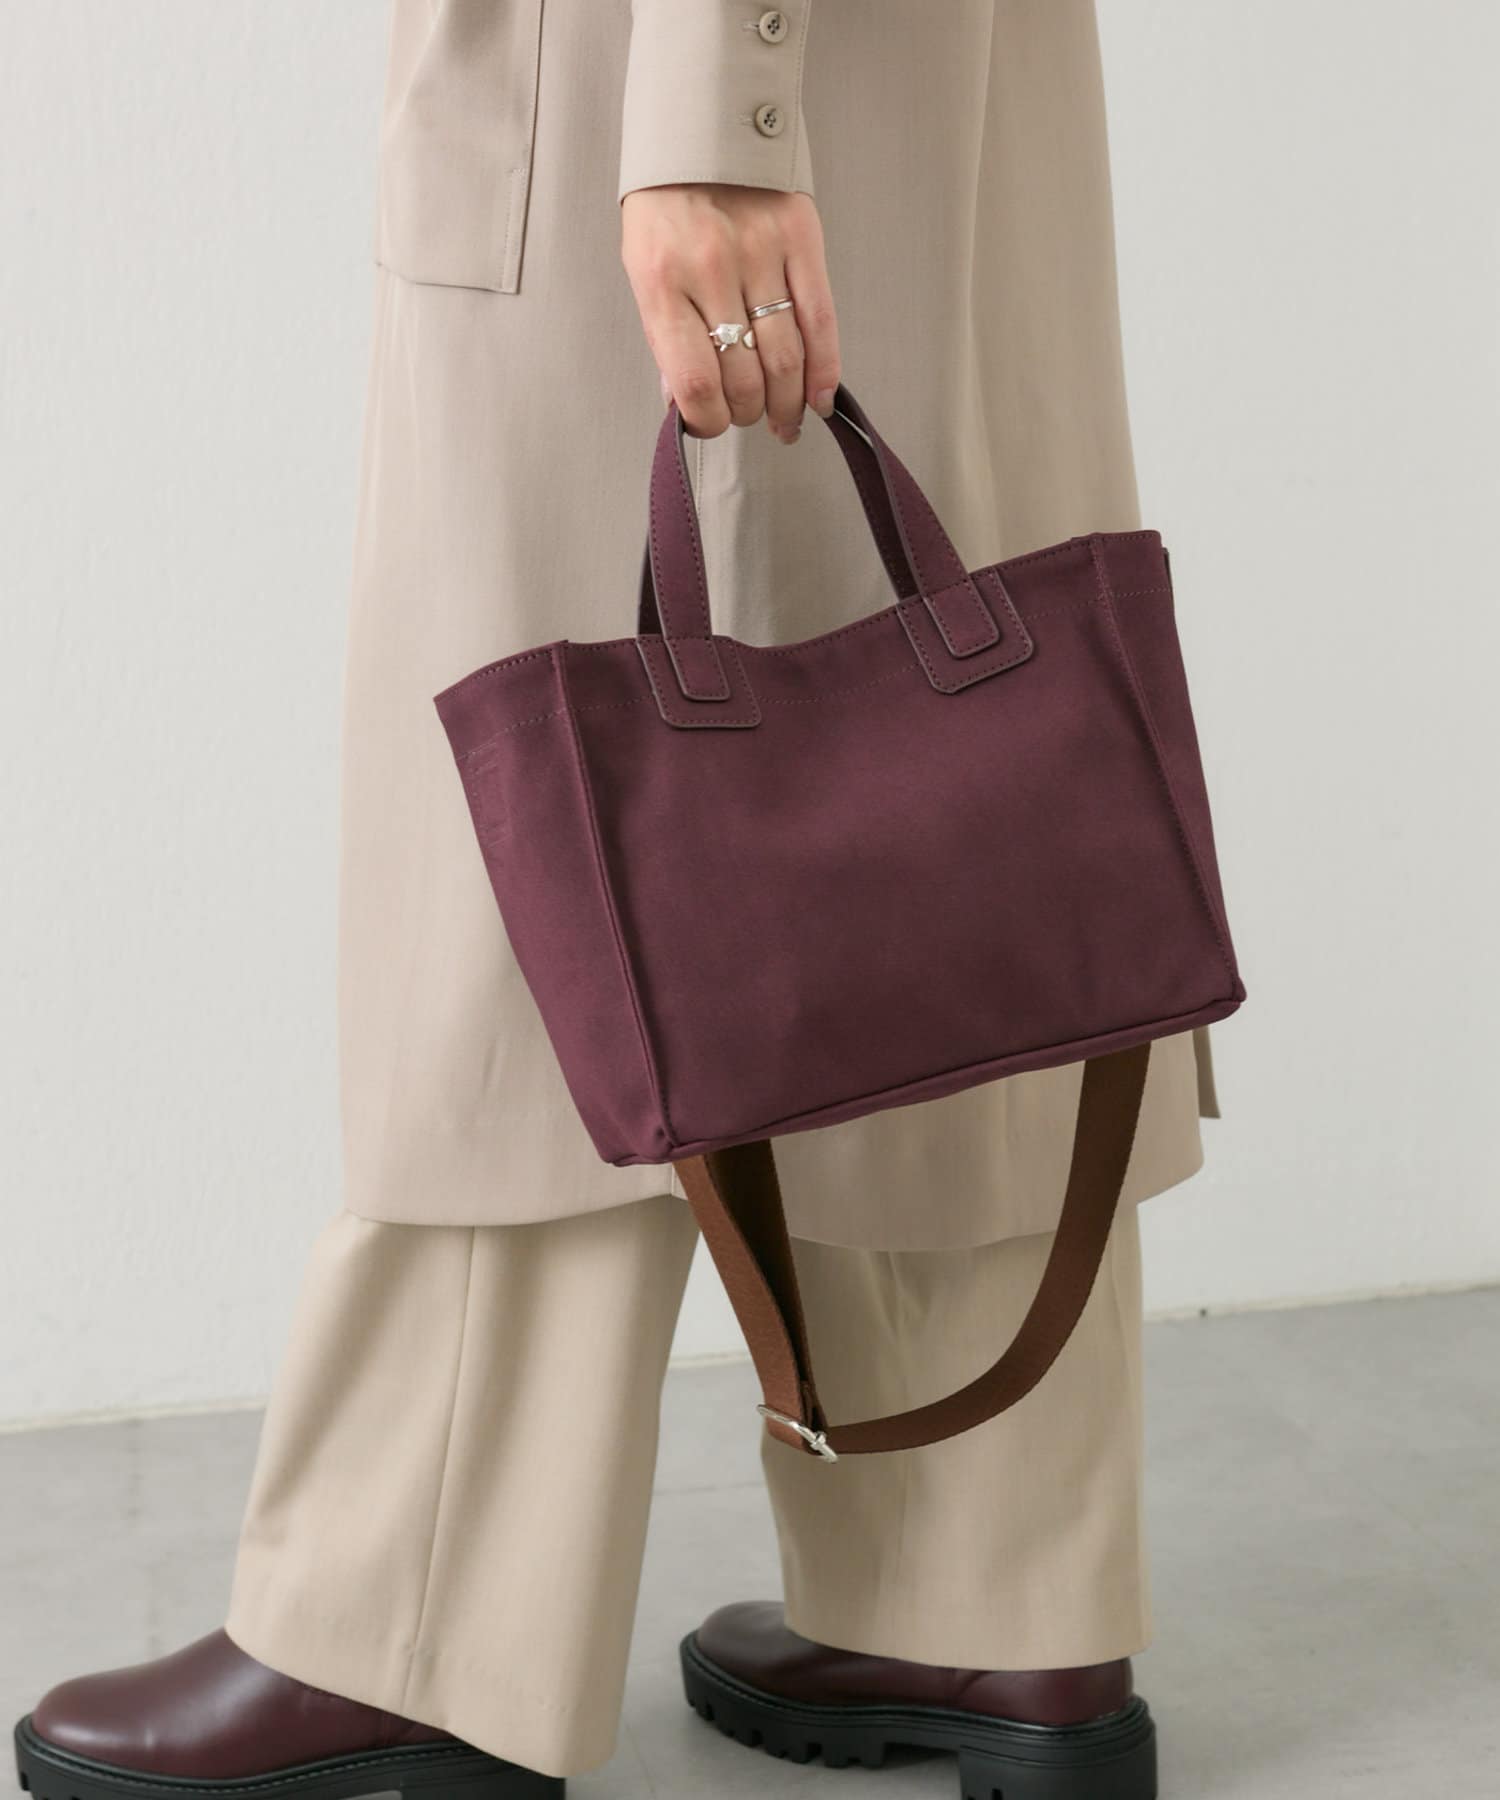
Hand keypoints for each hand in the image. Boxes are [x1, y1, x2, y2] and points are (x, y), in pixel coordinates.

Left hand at [621, 183, 840, 441]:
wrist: (701, 122)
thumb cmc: (665, 202)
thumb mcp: (643, 268)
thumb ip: (664, 336)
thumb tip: (683, 403)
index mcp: (663, 282)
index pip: (695, 381)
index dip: (709, 420)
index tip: (714, 424)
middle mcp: (712, 270)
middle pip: (746, 376)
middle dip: (750, 413)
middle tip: (751, 417)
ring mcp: (761, 254)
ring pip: (787, 358)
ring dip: (788, 403)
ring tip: (785, 419)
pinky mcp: (802, 240)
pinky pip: (821, 321)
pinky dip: (824, 370)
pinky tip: (819, 397)